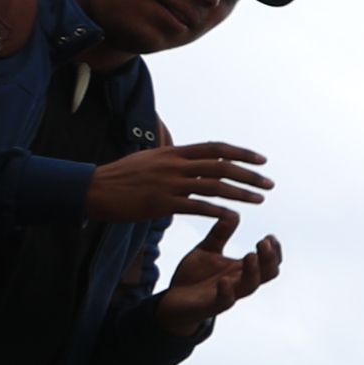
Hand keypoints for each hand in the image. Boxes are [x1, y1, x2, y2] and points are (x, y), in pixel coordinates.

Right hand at [85, 142, 270, 224]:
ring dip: (240, 193)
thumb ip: (172, 157)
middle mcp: (175, 165)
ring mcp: (169, 184)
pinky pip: (196, 207)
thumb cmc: (121, 175)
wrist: (93, 189)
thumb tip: (189, 154)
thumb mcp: (149, 158)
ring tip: (260, 200)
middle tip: (269, 184)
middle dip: (249, 175)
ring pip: (214, 186)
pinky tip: (232, 216)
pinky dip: (217, 211)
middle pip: (222, 166)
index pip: (216, 148)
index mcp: (174, 152)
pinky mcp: (162, 204)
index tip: (262, 160)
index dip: (241, 153)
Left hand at [150, 209, 281, 335]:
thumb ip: (220, 235)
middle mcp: (240, 281)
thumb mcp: (206, 250)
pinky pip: (225, 301)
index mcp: (241, 269)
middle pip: (269, 273)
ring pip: (250, 286)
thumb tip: (234, 214)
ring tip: (251, 255)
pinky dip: (227, 291)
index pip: (269, 261)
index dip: (274, 250)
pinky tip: (223, 280)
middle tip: (264, 243)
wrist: (172, 301)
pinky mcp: (212, 305)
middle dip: (270, 258)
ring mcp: (229, 294)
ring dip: (253, 271)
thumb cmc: (194, 276)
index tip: (269, 237)